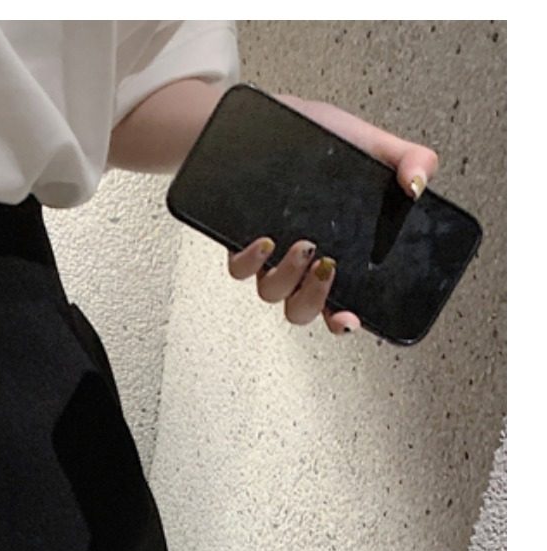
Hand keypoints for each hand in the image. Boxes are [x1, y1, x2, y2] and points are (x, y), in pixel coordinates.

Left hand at [225, 95, 439, 335]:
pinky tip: (265, 241)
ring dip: (288, 276)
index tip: (350, 320)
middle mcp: (300, 265)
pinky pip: (239, 269)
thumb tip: (420, 184)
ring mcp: (270, 257)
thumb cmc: (318, 138)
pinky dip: (250, 261)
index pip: (339, 304)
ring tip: (303, 245)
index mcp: (337, 254)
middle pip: (302, 310)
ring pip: (272, 293)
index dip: (343, 322)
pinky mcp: (240, 242)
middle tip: (328, 266)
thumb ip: (407, 160)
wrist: (270, 119)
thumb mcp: (370, 144)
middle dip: (315, 299)